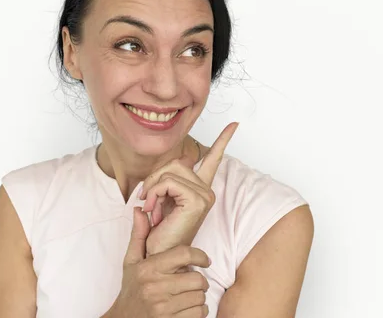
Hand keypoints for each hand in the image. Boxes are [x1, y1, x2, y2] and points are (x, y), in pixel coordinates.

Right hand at [105, 207, 210, 317]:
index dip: (200, 256)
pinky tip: (187, 309)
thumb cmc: (131, 289)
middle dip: (200, 281)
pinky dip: (198, 312)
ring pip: (200, 297)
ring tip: (188, 295)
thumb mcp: (131, 262)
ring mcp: (163, 308)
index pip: (184, 255)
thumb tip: (139, 210)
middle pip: (197, 279)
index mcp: (148, 269)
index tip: (205, 260)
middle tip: (194, 282)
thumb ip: (139, 236)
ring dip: (199, 297)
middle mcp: (155, 287)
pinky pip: (199, 313)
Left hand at [139, 123, 238, 255]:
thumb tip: (174, 165)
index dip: (223, 140)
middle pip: (175, 162)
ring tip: (151, 207)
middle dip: (154, 178)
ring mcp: (204, 195)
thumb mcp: (160, 199)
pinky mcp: (197, 200)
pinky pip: (167, 182)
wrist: (158, 257)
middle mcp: (206, 190)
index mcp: (199, 189)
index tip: (234, 125)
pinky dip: (154, 193)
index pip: (213, 159)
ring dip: (152, 188)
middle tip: (148, 200)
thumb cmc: (158, 233)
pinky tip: (154, 209)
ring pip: (169, 171)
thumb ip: (165, 181)